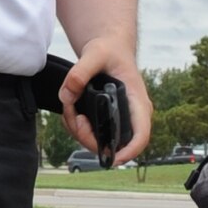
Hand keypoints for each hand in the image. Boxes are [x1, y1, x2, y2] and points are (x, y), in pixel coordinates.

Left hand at [58, 38, 151, 163]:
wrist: (109, 48)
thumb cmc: (109, 50)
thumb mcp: (95, 53)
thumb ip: (80, 72)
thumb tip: (67, 96)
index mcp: (137, 102)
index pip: (141, 136)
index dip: (129, 152)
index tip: (112, 159)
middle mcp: (132, 116)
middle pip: (114, 145)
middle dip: (88, 137)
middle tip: (74, 116)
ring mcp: (119, 121)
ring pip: (98, 142)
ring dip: (78, 130)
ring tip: (69, 106)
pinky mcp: (106, 121)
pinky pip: (90, 134)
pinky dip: (75, 126)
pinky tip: (71, 110)